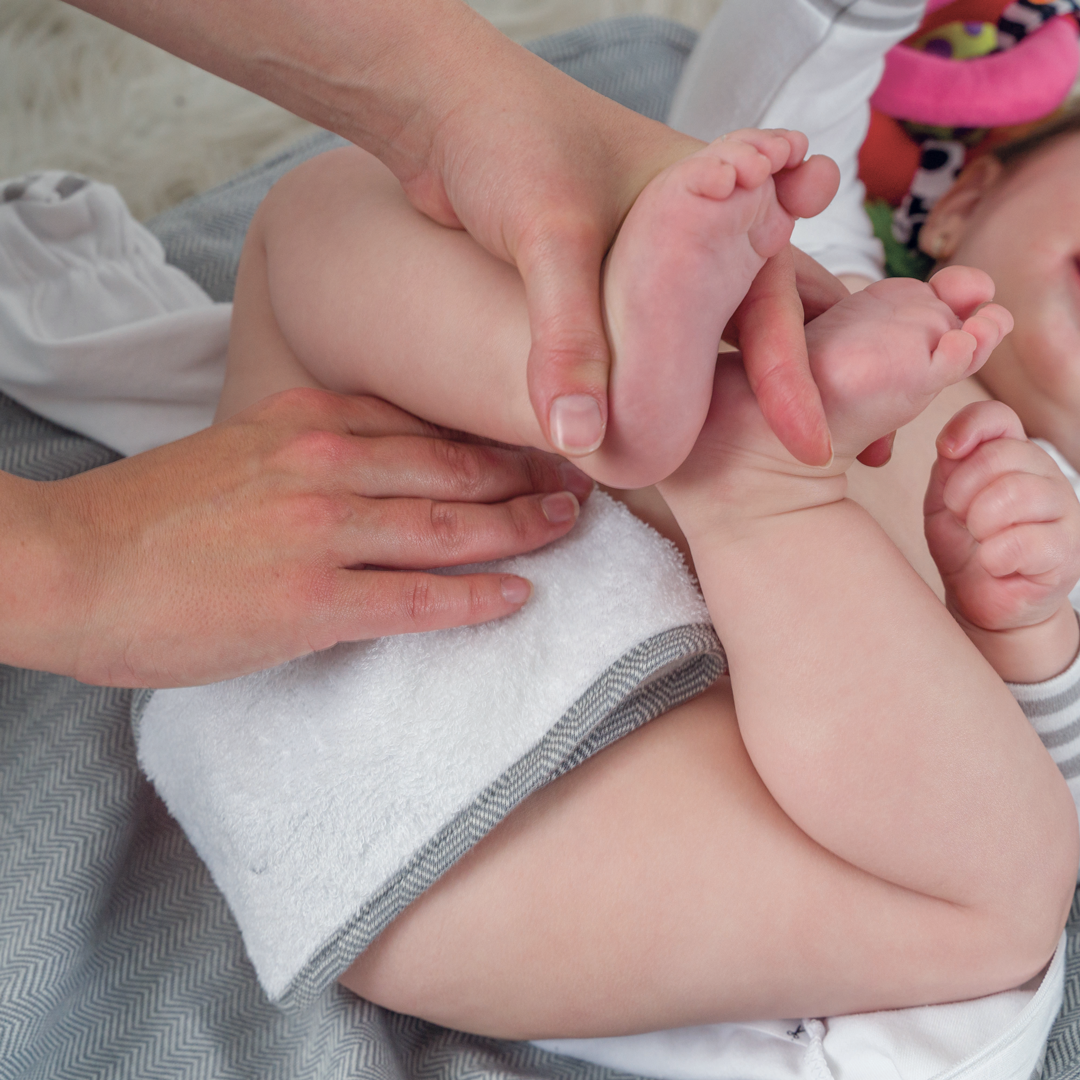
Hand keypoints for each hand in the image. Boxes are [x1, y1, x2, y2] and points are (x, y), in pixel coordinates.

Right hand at [0, 390, 592, 687]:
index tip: (534, 449)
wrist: (68, 565)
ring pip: (449, 528)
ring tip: (568, 528)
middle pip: (453, 470)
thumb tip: (375, 469)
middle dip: (525, 477)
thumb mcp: (237, 449)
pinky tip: (517, 596)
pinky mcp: (311, 600)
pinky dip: (475, 596)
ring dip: (520, 528)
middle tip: (583, 483)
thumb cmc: (149, 516)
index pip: (423, 427)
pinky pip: (416, 598)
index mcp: (306, 420)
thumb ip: (310, 450)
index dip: (489, 440)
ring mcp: (322, 531)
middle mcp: (325, 463)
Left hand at [64, 0, 840, 464]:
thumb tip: (582, 441)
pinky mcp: (605, 276)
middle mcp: (689, 228)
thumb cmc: (505, 139)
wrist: (434, 108)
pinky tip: (680, 418)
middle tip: (826, 455)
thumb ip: (568, 340)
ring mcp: (649, 254)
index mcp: (707, 200)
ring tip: (764, 453)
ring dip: (740, 384)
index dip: (793, 376)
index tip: (810, 446)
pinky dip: (678, 376)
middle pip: (763, 314)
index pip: (771, 299)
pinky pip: (658, 336)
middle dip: (801, 380)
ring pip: (713, 329)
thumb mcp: (548, 240)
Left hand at [924, 400, 1079, 680]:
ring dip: (980, 520)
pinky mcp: (1066, 554)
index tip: (947, 452)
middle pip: (1002, 454)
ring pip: (1017, 492)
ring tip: (978, 538)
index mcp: (1014, 456)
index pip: (999, 417)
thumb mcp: (946, 498)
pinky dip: (995, 556)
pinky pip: (1025, 542)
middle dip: (963, 488)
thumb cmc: (965, 543)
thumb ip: (950, 465)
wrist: (983, 598)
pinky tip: (992, 564)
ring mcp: (1063, 513)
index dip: (968, 427)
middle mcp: (1046, 476)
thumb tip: (954, 442)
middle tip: (959, 515)